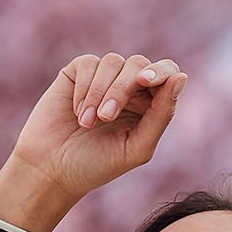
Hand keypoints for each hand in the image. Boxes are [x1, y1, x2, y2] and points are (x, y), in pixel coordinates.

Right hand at [7, 52, 187, 209]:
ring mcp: (103, 78)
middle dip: (123, 88)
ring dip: (100, 92)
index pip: (167, 73)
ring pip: (113, 62)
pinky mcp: (76, 73)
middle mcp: (129, 87)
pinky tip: (76, 112)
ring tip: (88, 123)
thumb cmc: (97, 164)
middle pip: (139, 64)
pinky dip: (84, 87)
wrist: (51, 170)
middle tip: (106, 117)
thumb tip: (181, 76)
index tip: (146, 81)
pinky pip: (88, 63)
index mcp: (149, 104)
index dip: (161, 71)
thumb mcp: (137, 147)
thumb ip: (162, 114)